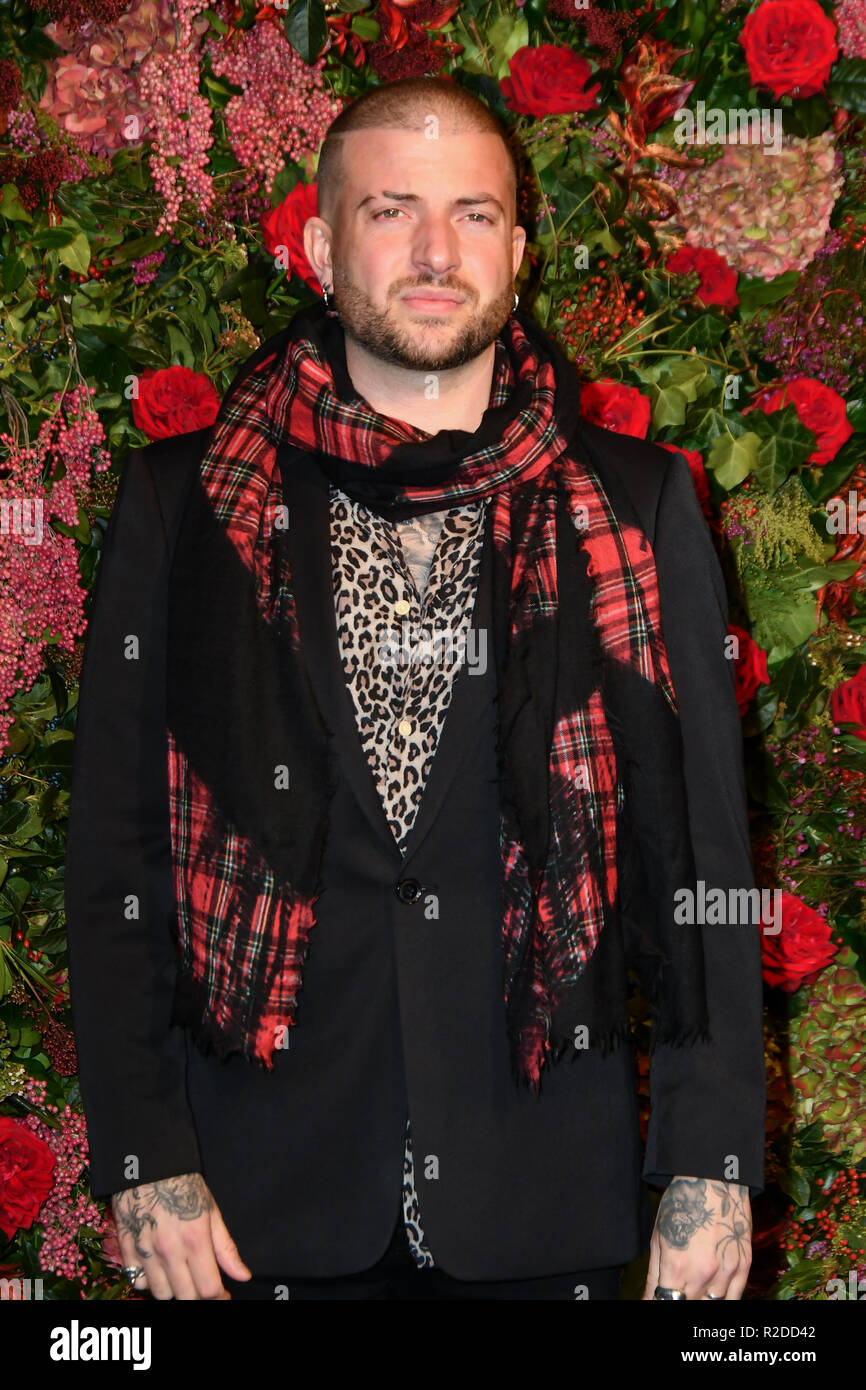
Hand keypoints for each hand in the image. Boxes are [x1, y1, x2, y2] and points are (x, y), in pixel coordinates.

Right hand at [112, 1172, 252, 1299]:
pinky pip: (136, 1281)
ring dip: (173, 1290)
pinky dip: (148, 1281)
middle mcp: (169, 1251)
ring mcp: (146, 1252)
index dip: (219, 1298)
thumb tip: (242, 1276)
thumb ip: (226, 1248)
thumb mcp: (211, 1211)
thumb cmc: (183, 1185)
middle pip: (186, 1297)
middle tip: (202, 1282)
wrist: (149, 1163)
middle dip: (198, 1295)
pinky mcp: (127, 1248)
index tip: (222, 1296)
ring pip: (161, 1294)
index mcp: (195, 1240)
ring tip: (180, 1275)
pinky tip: (158, 1267)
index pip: (209, 1289)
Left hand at [642, 1175, 751, 1300]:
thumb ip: (654, 1276)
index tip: (658, 1299)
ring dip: (701, 1300)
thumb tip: (648, 1300)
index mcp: (677, 1267)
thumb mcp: (658, 1238)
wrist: (713, 1180)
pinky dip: (723, 1300)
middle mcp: (703, 1274)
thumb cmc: (681, 1205)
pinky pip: (735, 1297)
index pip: (666, 1303)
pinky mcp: (743, 1267)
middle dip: (679, 1301)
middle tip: (676, 1291)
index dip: (659, 1303)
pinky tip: (713, 1294)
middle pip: (690, 1306)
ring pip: (713, 1305)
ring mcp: (726, 1272)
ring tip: (694, 1289)